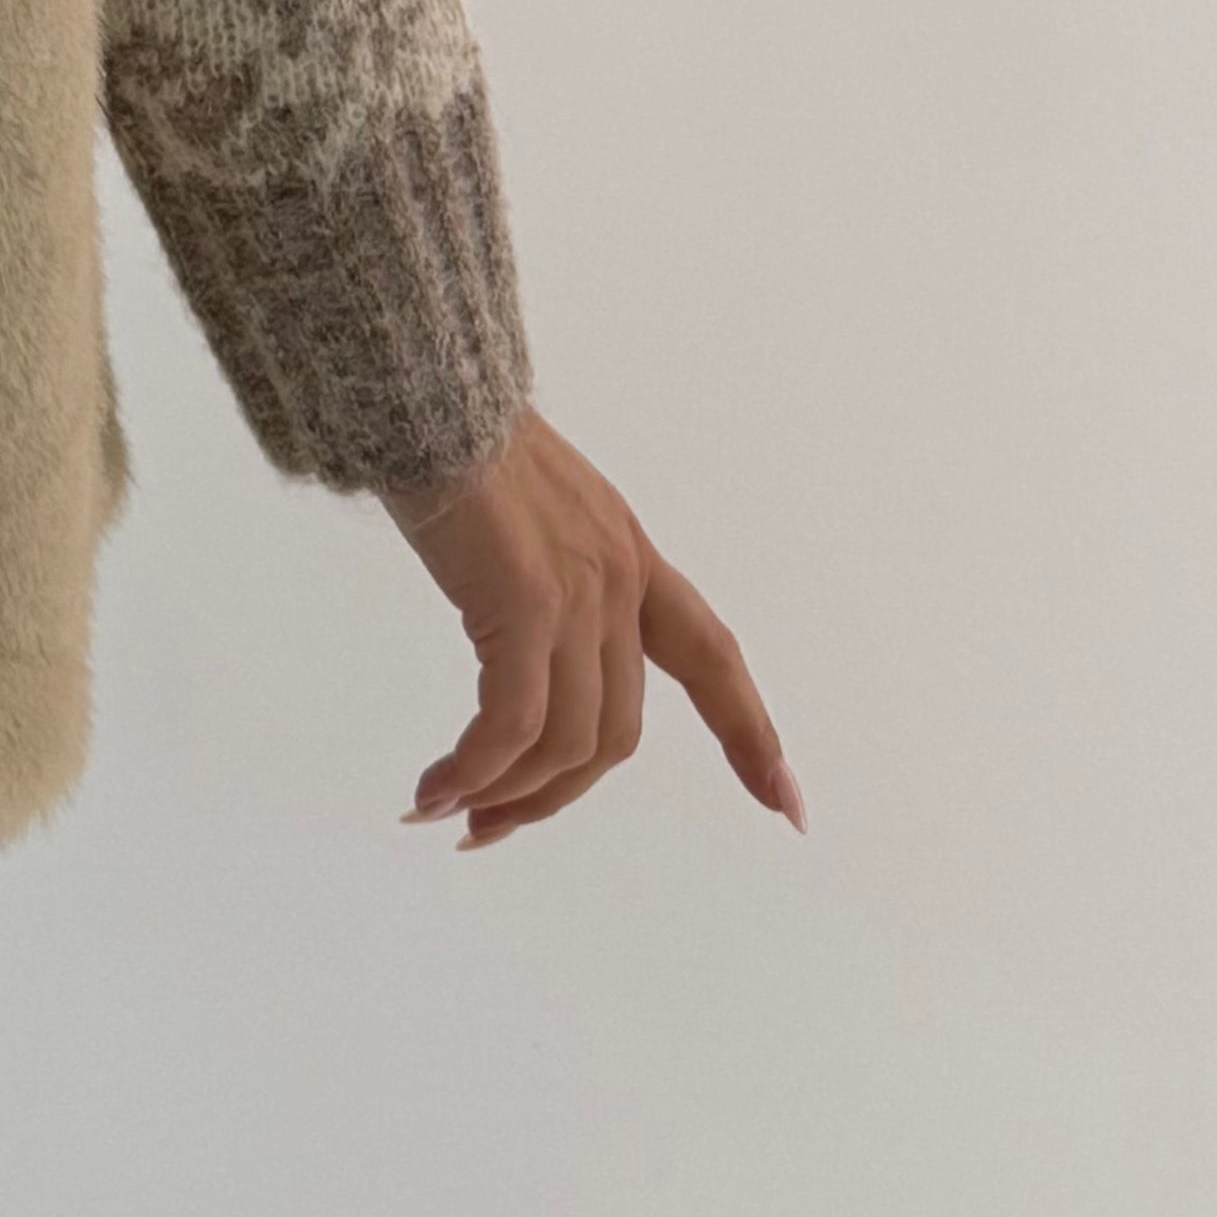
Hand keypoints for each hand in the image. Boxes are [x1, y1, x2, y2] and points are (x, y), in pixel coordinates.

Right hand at [381, 408, 802, 848]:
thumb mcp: (532, 508)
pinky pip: (510, 724)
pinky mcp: (524, 603)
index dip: (751, 734)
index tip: (791, 807)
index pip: (713, 657)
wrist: (425, 389)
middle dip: (553, 797)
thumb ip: (548, 567)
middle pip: (614, 733)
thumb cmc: (455, 434)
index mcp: (630, 555)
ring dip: (505, 794)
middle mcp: (619, 581)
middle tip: (488, 827)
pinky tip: (433, 789)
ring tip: (448, 812)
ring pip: (565, 742)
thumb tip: (516, 629)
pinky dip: (474, 769)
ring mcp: (578, 595)